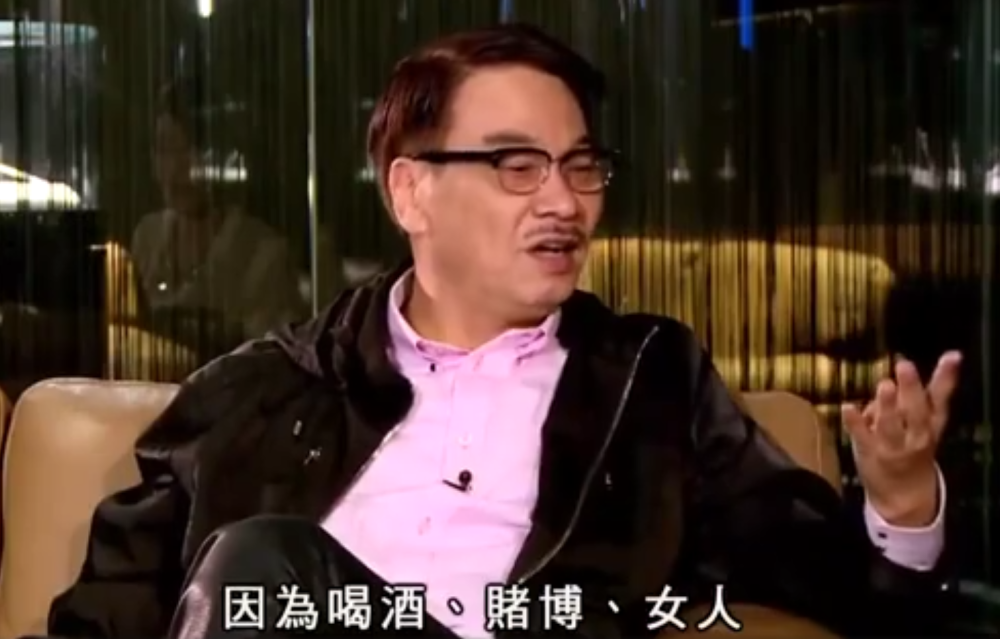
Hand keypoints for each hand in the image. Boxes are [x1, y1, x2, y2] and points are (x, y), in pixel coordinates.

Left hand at [842, 351, 961, 526]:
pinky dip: (855, 422)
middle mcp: (915, 435)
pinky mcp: (869, 452)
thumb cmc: (914, 448)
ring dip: (887, 406)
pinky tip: (848, 407)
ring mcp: (892, 445)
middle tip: (905, 366)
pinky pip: (862, 436)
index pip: (942, 399)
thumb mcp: (929, 422)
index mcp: (932, 424)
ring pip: (891, 425)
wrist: (905, 495)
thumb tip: (942, 356)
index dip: (947, 377)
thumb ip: (933, 391)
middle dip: (911, 389)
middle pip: (916, 411)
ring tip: (885, 386)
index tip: (951, 357)